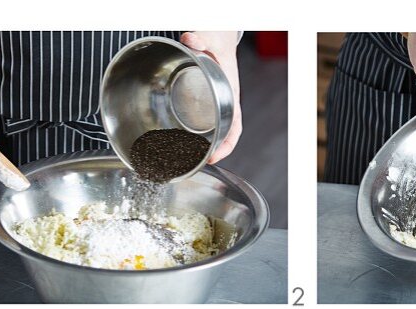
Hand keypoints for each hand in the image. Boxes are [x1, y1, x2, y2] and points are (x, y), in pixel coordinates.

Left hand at [181, 31, 242, 162]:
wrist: (218, 39)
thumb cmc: (218, 42)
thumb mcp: (210, 38)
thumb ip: (199, 38)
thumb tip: (189, 39)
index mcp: (231, 93)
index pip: (235, 126)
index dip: (227, 144)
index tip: (215, 156)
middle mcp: (225, 102)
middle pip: (226, 134)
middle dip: (216, 151)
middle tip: (199, 162)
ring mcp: (216, 104)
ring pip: (214, 130)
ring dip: (204, 145)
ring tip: (188, 158)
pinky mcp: (207, 102)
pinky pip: (204, 122)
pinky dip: (195, 133)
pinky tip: (181, 140)